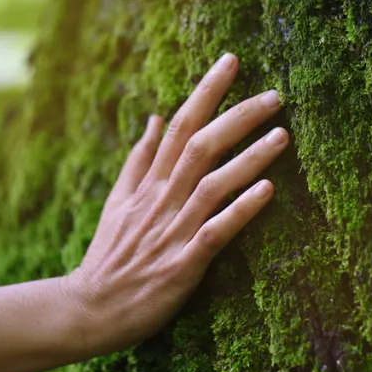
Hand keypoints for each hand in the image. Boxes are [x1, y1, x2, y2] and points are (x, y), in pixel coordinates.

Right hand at [63, 53, 287, 354]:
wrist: (89, 309)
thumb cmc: (110, 255)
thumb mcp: (117, 201)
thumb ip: (139, 159)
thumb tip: (154, 117)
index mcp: (148, 183)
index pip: (179, 125)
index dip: (206, 92)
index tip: (232, 62)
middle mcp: (161, 200)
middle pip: (200, 146)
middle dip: (237, 117)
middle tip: (274, 96)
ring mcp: (172, 231)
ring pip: (212, 184)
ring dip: (248, 158)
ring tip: (282, 135)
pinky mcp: (183, 265)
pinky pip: (215, 232)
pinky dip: (240, 210)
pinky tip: (268, 191)